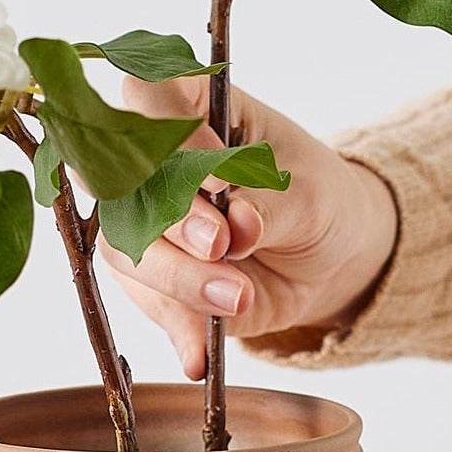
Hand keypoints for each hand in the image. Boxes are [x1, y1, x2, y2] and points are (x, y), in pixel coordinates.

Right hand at [98, 77, 398, 378]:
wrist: (328, 259)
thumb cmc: (319, 199)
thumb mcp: (311, 194)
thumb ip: (270, 205)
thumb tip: (239, 227)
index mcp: (189, 108)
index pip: (146, 96)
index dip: (168, 130)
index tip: (216, 164)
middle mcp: (152, 163)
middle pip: (122, 179)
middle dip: (170, 217)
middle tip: (223, 244)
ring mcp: (146, 224)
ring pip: (125, 247)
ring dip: (178, 279)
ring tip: (237, 299)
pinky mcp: (154, 280)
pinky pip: (147, 305)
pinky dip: (177, 330)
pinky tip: (199, 356)